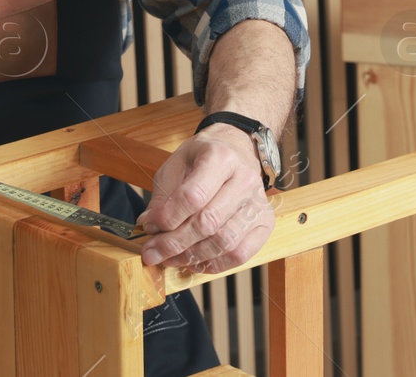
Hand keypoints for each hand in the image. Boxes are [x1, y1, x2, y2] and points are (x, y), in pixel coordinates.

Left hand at [137, 125, 274, 274]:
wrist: (236, 150)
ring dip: (191, 257)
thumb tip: (151, 226)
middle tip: (151, 252)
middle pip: (208, 222)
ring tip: (169, 258)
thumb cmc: (202, 159)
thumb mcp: (176, 164)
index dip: (168, 217)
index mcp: (220, 157)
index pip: (194, 196)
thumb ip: (163, 195)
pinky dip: (213, 265)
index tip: (149, 226)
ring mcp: (259, 202)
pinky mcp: (266, 222)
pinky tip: (194, 261)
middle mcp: (245, 179)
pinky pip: (240, 254)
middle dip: (174, 243)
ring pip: (224, 242)